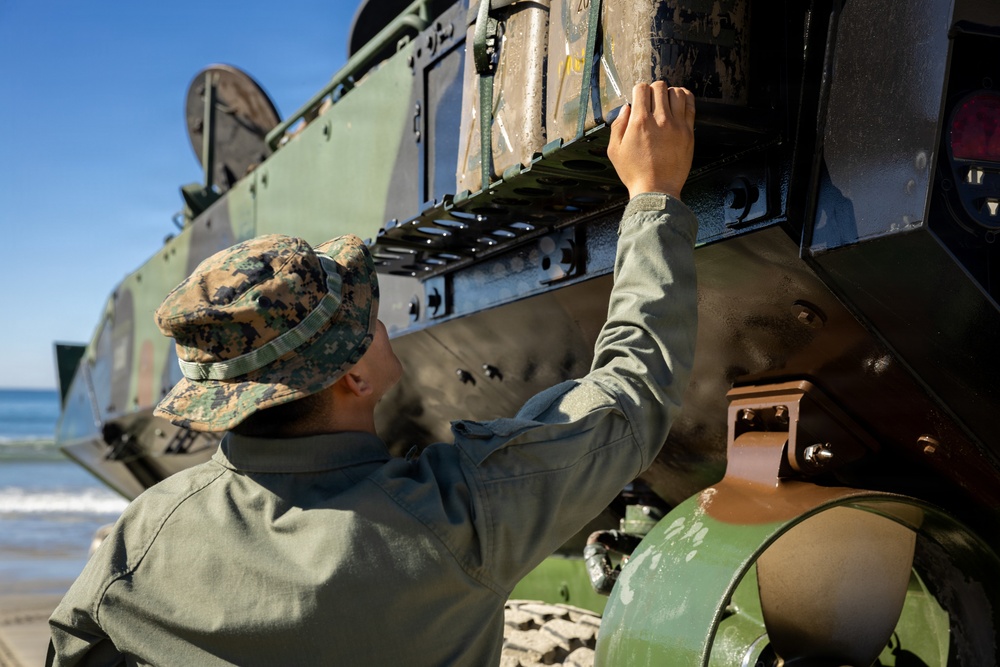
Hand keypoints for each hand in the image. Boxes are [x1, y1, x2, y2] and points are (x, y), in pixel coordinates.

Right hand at [607, 82, 694, 199]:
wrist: (657, 190)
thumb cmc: (635, 173)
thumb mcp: (615, 151)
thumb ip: (618, 126)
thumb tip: (626, 108)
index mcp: (640, 122)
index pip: (641, 89)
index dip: (638, 90)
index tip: (638, 98)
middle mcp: (659, 120)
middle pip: (659, 87)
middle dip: (653, 90)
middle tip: (651, 101)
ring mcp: (677, 125)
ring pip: (676, 92)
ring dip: (669, 93)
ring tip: (665, 102)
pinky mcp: (688, 132)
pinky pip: (690, 105)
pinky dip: (684, 97)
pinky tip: (679, 100)